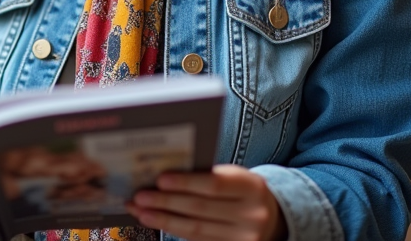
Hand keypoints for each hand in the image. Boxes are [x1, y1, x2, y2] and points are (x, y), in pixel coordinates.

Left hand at [127, 164, 286, 240]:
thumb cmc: (241, 191)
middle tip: (140, 196)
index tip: (160, 179)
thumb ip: (208, 176)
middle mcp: (252, 214)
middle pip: (200, 208)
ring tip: (141, 211)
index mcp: (252, 187)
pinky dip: (174, 230)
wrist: (270, 219)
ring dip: (164, 219)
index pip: (214, 184)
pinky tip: (158, 222)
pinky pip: (198, 240)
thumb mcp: (234, 178)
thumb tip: (164, 176)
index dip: (185, 182)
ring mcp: (244, 237)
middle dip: (166, 202)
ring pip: (196, 229)